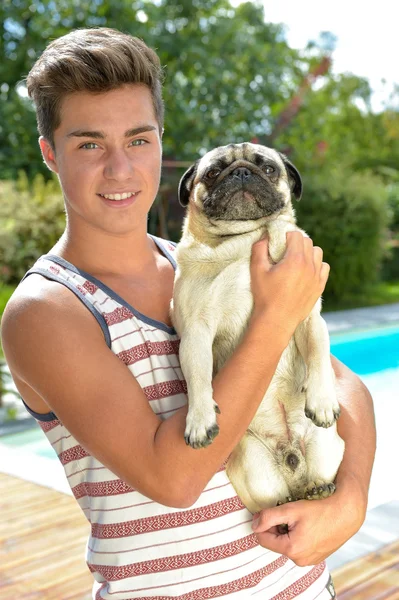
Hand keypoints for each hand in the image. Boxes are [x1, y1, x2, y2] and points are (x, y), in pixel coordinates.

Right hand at [250, 231, 328, 336]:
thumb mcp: (257, 270)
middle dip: (296, 242)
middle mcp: (309, 266)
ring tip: (295, 261)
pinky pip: (324, 267)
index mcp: (295, 259)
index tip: (279, 244)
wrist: (276, 321)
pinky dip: (316, 265)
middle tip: (284, 252)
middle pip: (308, 242)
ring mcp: (317, 277)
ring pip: (318, 253)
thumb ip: (259, 249)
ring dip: (307, 252)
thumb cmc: (265, 296)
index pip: (296, 235)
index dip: (286, 236)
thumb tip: (265, 237)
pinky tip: (305, 271)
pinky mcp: (319, 287)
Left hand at [251, 481, 365, 565]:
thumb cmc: (319, 510)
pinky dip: (297, 537)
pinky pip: (298, 548)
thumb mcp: (291, 509)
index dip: (261, 524)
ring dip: (286, 532)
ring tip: (298, 519)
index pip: (263, 539)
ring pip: (286, 545)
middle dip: (275, 528)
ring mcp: (309, 561)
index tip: (267, 511)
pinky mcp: (315, 558)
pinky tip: (307, 526)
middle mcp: (299, 560)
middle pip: (274, 543)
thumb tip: (254, 525)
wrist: (346, 513)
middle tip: (286, 513)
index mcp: (292, 549)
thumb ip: (269, 517)